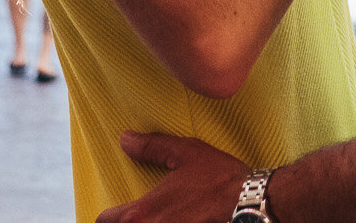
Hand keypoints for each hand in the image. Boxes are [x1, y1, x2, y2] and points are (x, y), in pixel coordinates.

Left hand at [98, 131, 246, 222]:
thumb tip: (126, 140)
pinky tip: (177, 218)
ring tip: (158, 217)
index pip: (104, 221)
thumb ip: (151, 147)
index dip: (107, 215)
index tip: (114, 212)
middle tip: (135, 214)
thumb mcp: (184, 153)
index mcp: (143, 213)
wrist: (251, 204)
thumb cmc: (219, 179)